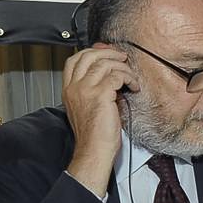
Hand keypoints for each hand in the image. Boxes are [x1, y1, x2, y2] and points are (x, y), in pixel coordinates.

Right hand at [61, 44, 136, 194]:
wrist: (94, 150)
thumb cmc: (94, 134)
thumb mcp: (87, 106)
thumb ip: (92, 87)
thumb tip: (106, 72)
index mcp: (69, 89)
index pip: (75, 60)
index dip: (92, 52)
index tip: (106, 53)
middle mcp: (75, 87)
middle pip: (89, 55)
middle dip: (109, 52)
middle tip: (122, 58)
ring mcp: (86, 89)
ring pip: (105, 64)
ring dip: (123, 67)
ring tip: (130, 77)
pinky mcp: (100, 94)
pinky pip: (117, 76)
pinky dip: (129, 78)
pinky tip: (133, 86)